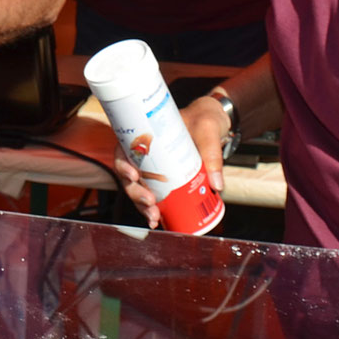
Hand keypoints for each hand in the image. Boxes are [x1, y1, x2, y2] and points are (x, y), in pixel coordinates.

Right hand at [112, 97, 226, 227]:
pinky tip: (156, 220)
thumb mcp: (209, 130)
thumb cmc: (205, 118)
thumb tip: (215, 185)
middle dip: (135, 193)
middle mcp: (146, 152)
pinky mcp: (165, 178)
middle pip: (129, 175)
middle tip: (150, 203)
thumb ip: (212, 154)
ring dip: (141, 205)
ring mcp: (154, 167)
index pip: (123, 149)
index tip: (134, 176)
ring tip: (154, 217)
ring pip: (138, 188)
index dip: (122, 165)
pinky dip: (152, 209)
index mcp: (147, 134)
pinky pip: (153, 194)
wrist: (215, 122)